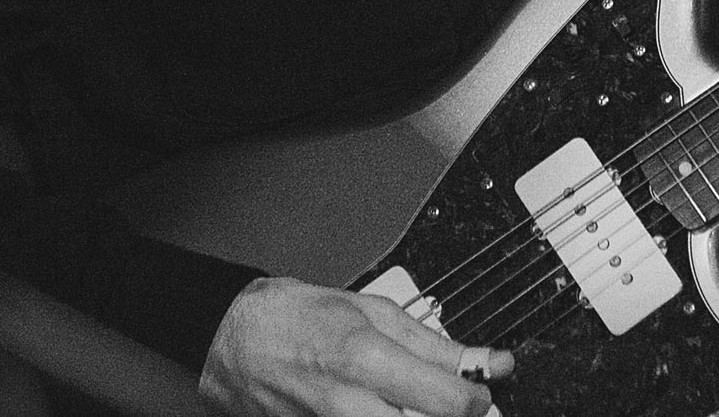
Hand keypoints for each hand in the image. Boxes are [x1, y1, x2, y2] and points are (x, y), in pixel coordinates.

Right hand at [201, 276, 512, 416]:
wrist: (230, 341)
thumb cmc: (297, 317)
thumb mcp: (374, 311)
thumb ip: (435, 344)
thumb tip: (488, 362)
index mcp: (364, 357)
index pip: (444, 399)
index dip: (476, 400)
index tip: (481, 392)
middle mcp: (345, 402)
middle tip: (457, 407)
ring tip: (417, 403)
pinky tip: (384, 407)